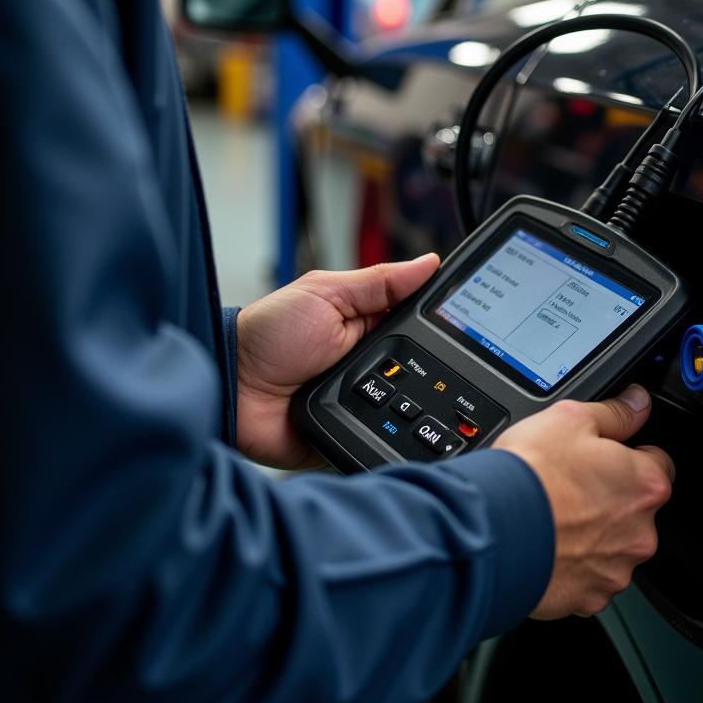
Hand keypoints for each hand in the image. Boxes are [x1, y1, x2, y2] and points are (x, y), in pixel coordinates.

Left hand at [235, 254, 439, 468]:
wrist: (231, 389)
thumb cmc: (267, 336)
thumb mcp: (325, 294)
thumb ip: (378, 282)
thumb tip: (428, 263)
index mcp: (368, 325)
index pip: (419, 323)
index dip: (442, 322)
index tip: (471, 320)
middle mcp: (371, 365)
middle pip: (424, 368)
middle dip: (432, 369)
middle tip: (449, 364)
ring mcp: (364, 402)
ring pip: (411, 406)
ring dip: (414, 403)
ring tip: (420, 399)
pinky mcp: (355, 435)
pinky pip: (386, 439)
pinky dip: (394, 435)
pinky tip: (405, 430)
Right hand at [494, 386, 673, 618]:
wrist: (494, 530)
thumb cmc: (531, 476)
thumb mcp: (570, 419)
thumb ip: (613, 413)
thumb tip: (636, 404)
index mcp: (644, 484)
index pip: (658, 463)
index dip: (629, 455)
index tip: (605, 456)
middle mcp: (640, 531)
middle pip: (634, 509)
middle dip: (609, 498)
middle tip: (570, 485)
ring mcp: (615, 569)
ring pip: (612, 546)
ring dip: (591, 534)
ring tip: (553, 516)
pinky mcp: (588, 598)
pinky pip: (587, 578)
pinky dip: (572, 565)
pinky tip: (547, 544)